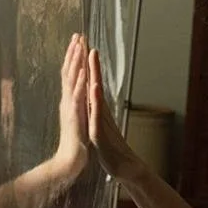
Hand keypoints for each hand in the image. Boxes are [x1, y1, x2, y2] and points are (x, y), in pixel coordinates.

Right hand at [53, 34, 89, 180]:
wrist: (71, 161)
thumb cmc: (77, 142)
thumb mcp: (79, 118)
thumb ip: (79, 104)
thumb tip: (81, 92)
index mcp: (72, 100)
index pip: (72, 74)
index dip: (75, 57)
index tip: (79, 40)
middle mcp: (69, 101)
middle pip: (70, 72)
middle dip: (74, 53)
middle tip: (78, 35)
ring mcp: (71, 108)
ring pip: (73, 81)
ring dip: (76, 64)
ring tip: (79, 46)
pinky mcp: (75, 118)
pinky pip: (78, 98)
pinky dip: (80, 84)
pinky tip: (84, 73)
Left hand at [86, 48, 144, 180]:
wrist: (124, 167)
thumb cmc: (111, 147)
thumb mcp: (100, 124)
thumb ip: (97, 111)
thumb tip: (94, 98)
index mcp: (98, 108)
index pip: (92, 83)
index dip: (87, 66)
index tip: (82, 46)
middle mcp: (101, 110)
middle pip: (95, 82)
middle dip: (91, 62)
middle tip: (87, 41)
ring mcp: (102, 119)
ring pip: (97, 93)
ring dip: (94, 74)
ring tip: (92, 56)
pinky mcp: (101, 131)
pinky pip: (97, 113)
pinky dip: (95, 101)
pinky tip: (94, 89)